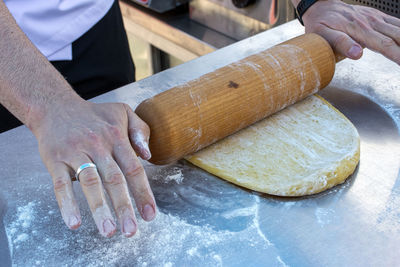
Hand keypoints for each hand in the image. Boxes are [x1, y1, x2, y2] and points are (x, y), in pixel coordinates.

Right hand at [33, 99, 155, 236]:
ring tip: (108, 231)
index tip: (150, 215)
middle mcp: (98, 146)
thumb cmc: (94, 115)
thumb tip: (148, 156)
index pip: (134, 169)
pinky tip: (74, 222)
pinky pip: (61, 184)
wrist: (55, 106)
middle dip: (124, 207)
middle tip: (131, 231)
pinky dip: (67, 204)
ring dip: (99, 209)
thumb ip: (140, 131)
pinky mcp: (56, 160)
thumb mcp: (122, 113)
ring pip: (90, 183)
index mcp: (116, 138)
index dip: (143, 193)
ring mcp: (76, 153)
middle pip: (114, 180)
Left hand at [302, 0, 399, 63]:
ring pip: (399, 29)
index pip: (385, 44)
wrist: (320, 7)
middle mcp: (371, 22)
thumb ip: (341, 43)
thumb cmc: (320, 24)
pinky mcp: (377, 17)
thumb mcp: (323, 35)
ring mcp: (375, 18)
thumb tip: (357, 54)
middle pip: (396, 37)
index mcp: (359, 30)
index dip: (398, 55)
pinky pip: (396, 22)